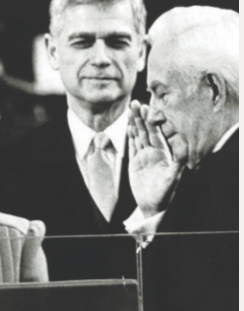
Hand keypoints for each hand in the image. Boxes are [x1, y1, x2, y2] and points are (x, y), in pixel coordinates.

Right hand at [128, 100, 185, 217]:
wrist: (153, 206)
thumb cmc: (166, 193)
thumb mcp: (174, 176)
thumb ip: (178, 158)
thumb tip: (180, 141)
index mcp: (167, 152)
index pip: (161, 132)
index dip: (156, 121)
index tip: (150, 110)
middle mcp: (157, 151)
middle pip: (149, 130)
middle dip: (143, 116)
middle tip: (136, 103)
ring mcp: (146, 156)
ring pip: (140, 135)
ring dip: (135, 122)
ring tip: (131, 108)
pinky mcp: (136, 162)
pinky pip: (133, 145)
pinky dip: (130, 135)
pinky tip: (129, 125)